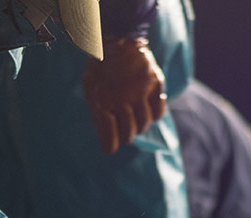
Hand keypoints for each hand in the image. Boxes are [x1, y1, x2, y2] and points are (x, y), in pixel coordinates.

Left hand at [83, 37, 166, 153]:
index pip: (109, 141)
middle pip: (129, 135)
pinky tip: (147, 108)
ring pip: (145, 124)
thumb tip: (107, 136)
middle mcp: (122, 100)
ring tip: (134, 116)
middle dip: (125, 135)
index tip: (110, 144)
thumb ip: (97, 112)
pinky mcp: (155, 83)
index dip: (110, 145)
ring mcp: (140, 91)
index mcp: (102, 104)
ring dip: (139, 125)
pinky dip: (155, 114)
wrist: (117, 39)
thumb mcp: (90, 89)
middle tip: (124, 129)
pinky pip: (159, 111)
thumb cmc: (100, 68)